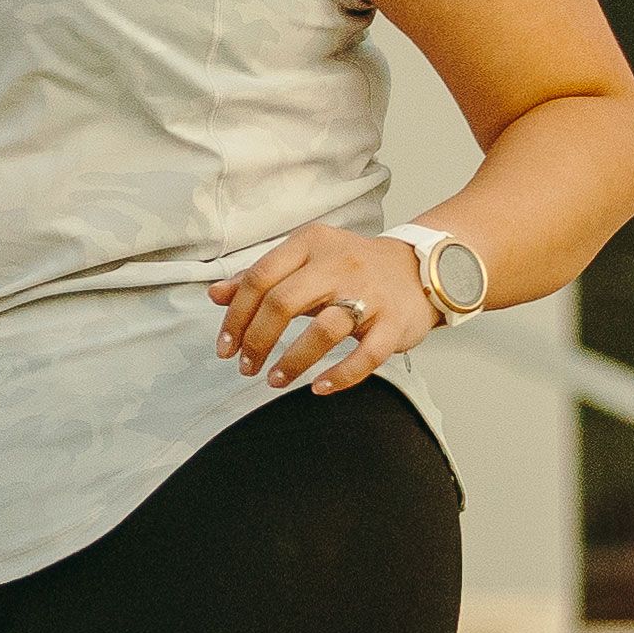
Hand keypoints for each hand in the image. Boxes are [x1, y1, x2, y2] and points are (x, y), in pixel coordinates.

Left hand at [205, 224, 435, 393]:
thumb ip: (261, 278)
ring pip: (324, 329)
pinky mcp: (394, 324)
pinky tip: (319, 388)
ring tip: (275, 380)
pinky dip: (340, 376)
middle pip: (284, 302)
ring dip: (292, 361)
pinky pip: (366, 356)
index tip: (225, 346)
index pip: (260, 278)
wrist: (418, 270)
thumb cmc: (352, 269)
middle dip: (256, 340)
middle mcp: (339, 264)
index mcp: (311, 244)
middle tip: (246, 366)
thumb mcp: (305, 260)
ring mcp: (369, 295)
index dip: (236, 316)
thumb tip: (216, 295)